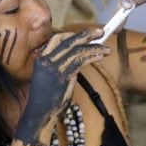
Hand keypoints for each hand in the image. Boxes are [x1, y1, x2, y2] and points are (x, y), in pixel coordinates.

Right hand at [15, 27, 107, 145]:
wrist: (39, 114)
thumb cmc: (46, 100)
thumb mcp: (50, 79)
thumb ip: (61, 68)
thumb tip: (78, 61)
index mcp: (41, 59)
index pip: (56, 39)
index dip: (72, 35)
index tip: (85, 34)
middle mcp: (46, 60)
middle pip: (68, 41)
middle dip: (85, 35)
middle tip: (100, 32)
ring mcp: (54, 68)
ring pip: (76, 51)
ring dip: (93, 48)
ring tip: (106, 49)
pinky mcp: (63, 77)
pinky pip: (80, 62)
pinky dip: (92, 57)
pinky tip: (101, 56)